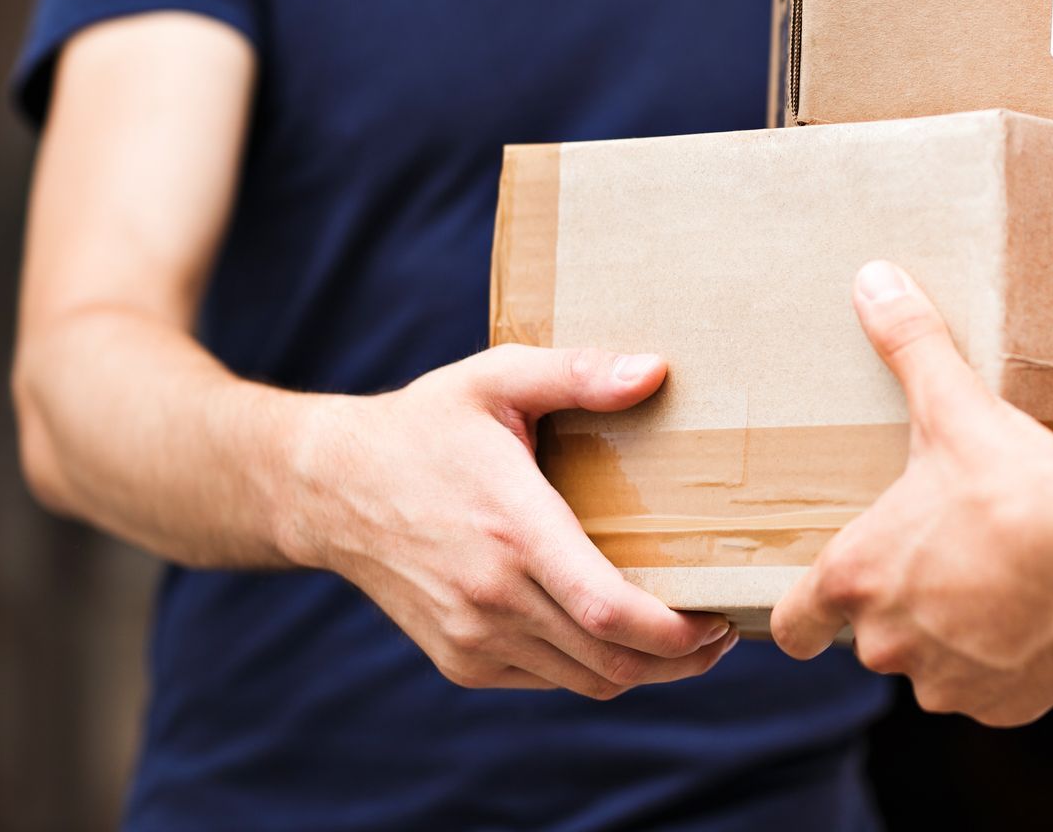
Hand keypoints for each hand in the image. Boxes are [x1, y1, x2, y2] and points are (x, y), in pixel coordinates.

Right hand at [282, 344, 737, 697]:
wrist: (330, 488)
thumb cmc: (425, 426)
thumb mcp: (496, 378)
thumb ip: (578, 373)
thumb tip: (656, 371)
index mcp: (512, 530)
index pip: (609, 611)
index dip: (677, 633)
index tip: (720, 618)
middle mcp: (491, 596)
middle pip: (611, 661)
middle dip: (682, 659)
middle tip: (722, 628)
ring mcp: (472, 637)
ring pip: (585, 681)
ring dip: (644, 670)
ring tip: (685, 637)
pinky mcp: (460, 659)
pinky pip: (548, 679)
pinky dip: (592, 667)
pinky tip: (616, 632)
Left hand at [772, 261, 1052, 725]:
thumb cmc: (1017, 499)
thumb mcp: (953, 409)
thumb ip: (910, 346)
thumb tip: (874, 283)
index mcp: (859, 576)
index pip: (795, 624)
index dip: (798, 620)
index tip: (805, 619)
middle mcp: (891, 642)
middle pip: (877, 635)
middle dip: (910, 601)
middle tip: (949, 557)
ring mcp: (949, 682)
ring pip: (941, 663)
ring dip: (963, 632)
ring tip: (1003, 580)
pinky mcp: (1008, 705)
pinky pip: (999, 689)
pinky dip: (1015, 661)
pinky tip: (1043, 614)